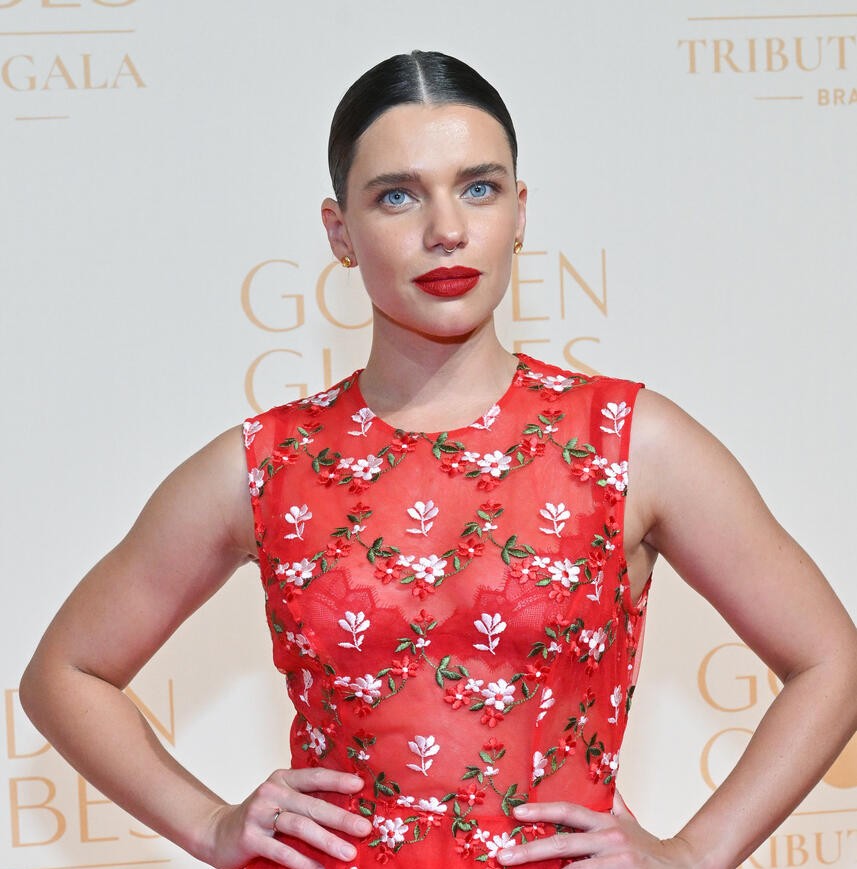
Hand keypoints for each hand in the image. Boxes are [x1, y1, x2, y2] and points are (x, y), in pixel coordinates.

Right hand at [201, 767, 372, 868]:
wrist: (218, 832)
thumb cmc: (260, 816)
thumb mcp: (281, 800)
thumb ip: (305, 800)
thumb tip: (347, 808)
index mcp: (283, 778)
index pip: (314, 776)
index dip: (337, 780)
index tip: (360, 786)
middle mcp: (272, 792)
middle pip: (312, 804)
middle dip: (341, 818)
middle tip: (364, 828)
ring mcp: (260, 814)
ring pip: (300, 827)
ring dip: (327, 841)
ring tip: (348, 853)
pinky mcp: (251, 837)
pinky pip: (282, 851)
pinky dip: (303, 862)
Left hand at [496, 791, 696, 866]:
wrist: (684, 866)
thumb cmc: (648, 846)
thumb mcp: (628, 821)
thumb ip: (611, 803)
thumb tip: (602, 777)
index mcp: (606, 823)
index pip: (568, 811)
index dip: (541, 811)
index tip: (515, 812)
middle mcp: (609, 841)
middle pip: (562, 845)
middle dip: (530, 851)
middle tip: (504, 857)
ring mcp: (616, 864)